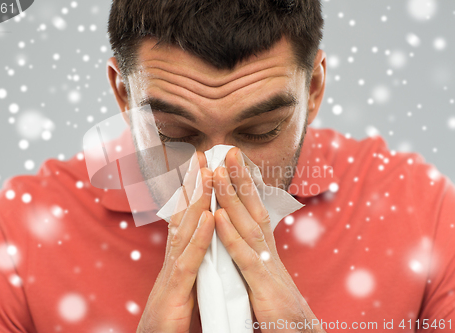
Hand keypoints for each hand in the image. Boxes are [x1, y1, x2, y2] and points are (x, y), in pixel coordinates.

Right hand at [137, 151, 213, 332]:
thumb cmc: (168, 320)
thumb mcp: (183, 286)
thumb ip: (191, 265)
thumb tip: (200, 249)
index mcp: (178, 259)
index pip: (185, 219)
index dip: (193, 193)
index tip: (203, 168)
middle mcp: (173, 259)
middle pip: (182, 216)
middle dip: (193, 184)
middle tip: (202, 155)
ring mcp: (172, 273)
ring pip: (185, 230)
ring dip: (197, 200)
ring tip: (208, 172)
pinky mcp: (175, 291)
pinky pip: (190, 260)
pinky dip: (200, 237)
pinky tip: (209, 216)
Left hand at [213, 148, 325, 332]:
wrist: (298, 331)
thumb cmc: (278, 305)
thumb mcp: (263, 273)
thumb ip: (252, 253)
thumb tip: (243, 234)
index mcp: (265, 249)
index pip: (254, 210)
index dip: (244, 185)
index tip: (232, 162)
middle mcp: (267, 251)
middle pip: (253, 208)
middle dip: (240, 178)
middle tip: (228, 150)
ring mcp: (266, 265)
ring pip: (247, 224)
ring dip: (232, 196)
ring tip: (217, 171)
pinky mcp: (262, 285)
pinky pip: (243, 256)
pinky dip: (230, 235)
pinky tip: (217, 215)